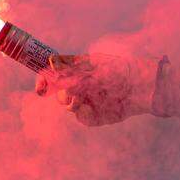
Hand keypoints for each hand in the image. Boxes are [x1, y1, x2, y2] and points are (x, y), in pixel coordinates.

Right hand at [35, 53, 158, 125]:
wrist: (139, 87)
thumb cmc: (118, 70)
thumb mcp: (94, 66)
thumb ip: (72, 68)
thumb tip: (50, 62)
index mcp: (76, 71)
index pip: (52, 76)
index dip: (43, 82)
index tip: (40, 88)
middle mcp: (78, 87)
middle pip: (57, 94)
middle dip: (61, 94)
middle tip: (72, 94)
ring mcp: (86, 102)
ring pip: (68, 106)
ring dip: (73, 103)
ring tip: (87, 98)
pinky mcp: (93, 115)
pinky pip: (82, 118)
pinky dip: (87, 113)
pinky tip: (98, 108)